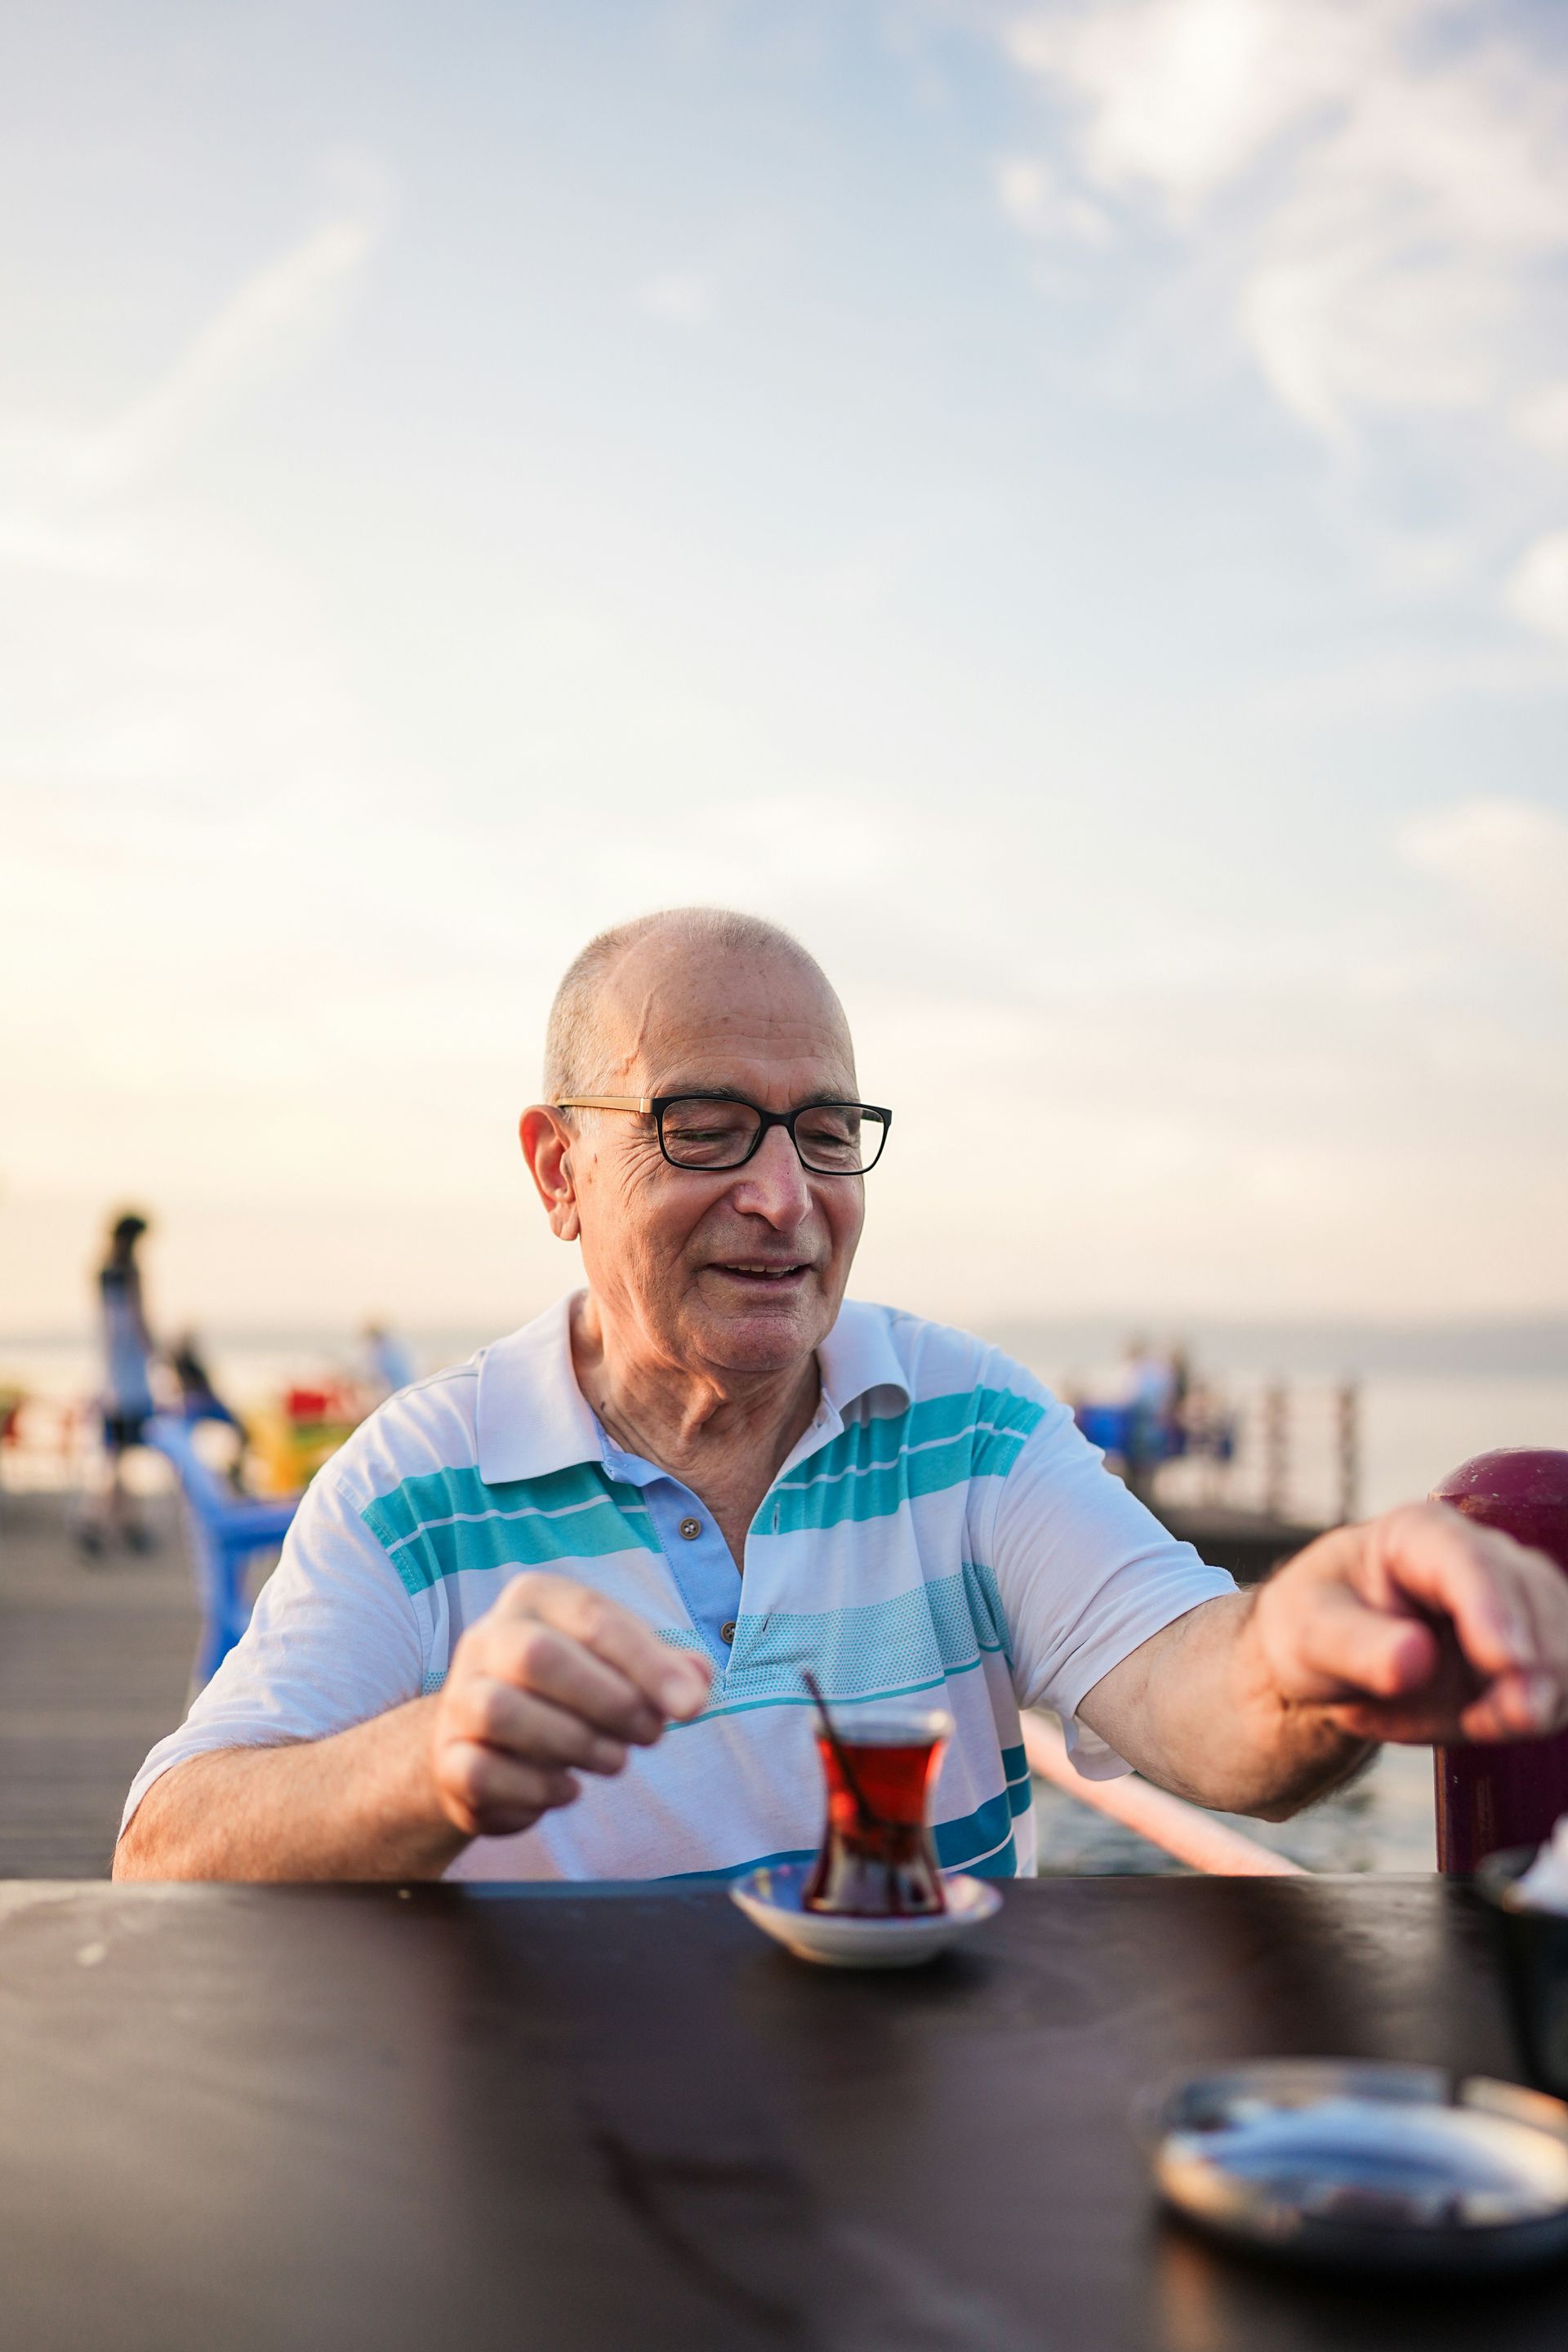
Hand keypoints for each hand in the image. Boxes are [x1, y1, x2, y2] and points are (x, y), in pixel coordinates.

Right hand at [431, 1573, 711, 1838]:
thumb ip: (667, 1669)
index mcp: (535, 1599)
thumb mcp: (622, 1667)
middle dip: (608, 1701)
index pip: (593, 1618)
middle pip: (537, 1656)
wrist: (488, 1742)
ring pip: (501, 1712)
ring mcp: (459, 1698)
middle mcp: (487, 1638)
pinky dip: (535, 1788)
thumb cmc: (572, 1693)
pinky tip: (567, 1788)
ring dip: (574, 1744)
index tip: (692, 1706)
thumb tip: (696, 1681)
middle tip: (649, 1735)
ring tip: (614, 1761)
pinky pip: (482, 1772)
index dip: (649, 1664)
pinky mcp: (447, 1759)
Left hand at [1249, 1503, 1567, 1745]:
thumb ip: (1355, 1647)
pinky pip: (1557, 1680)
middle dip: (1533, 1661)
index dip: (1493, 1610)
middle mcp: (1479, 1556)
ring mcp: (1513, 1600)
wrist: (1330, 1657)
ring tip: (1479, 1725)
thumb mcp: (1307, 1635)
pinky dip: (1538, 1709)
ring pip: (1558, 1640)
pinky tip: (1486, 1724)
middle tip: (1512, 1719)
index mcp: (1416, 1535)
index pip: (1468, 1562)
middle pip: (1530, 1598)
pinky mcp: (1530, 1647)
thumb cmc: (1314, 1627)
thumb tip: (1414, 1659)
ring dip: (1540, 1691)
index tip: (1508, 1661)